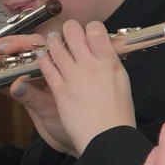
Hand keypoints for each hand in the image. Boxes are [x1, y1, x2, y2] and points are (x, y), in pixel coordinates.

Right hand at [0, 34, 76, 154]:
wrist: (87, 143)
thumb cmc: (81, 123)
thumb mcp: (53, 111)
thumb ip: (33, 98)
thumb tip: (16, 85)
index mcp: (60, 67)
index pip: (36, 47)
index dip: (18, 44)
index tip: (3, 47)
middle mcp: (48, 71)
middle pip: (21, 53)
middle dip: (1, 50)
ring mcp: (36, 83)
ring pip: (13, 67)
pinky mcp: (28, 97)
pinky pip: (10, 85)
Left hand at [32, 20, 135, 155]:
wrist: (107, 137)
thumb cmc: (119, 114)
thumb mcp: (122, 82)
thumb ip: (110, 63)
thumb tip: (103, 51)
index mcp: (109, 62)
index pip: (97, 30)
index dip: (91, 27)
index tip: (88, 32)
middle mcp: (90, 64)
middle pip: (74, 34)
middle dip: (69, 29)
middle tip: (67, 31)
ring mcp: (73, 76)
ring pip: (57, 48)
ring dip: (53, 41)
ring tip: (52, 40)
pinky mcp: (60, 90)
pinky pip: (48, 68)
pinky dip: (43, 59)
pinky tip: (42, 56)